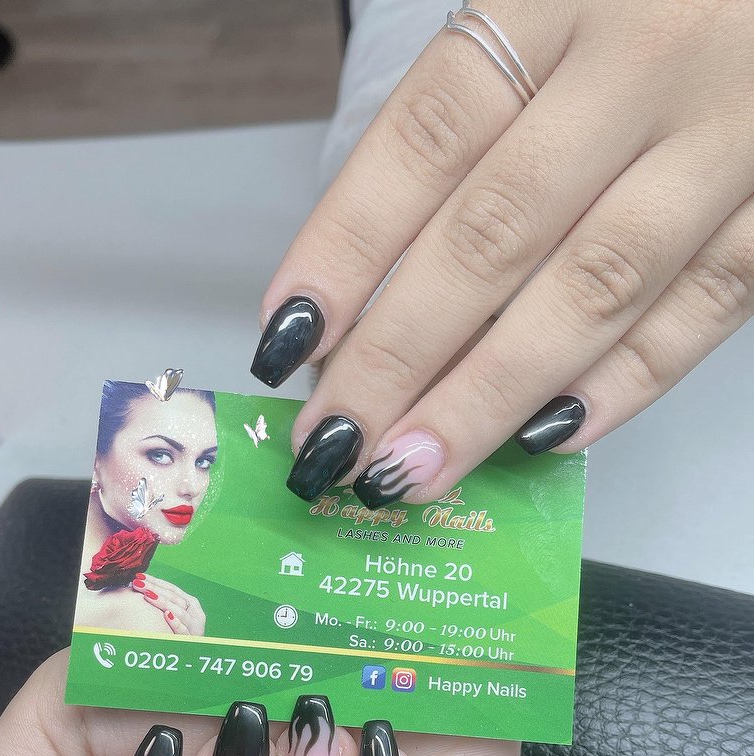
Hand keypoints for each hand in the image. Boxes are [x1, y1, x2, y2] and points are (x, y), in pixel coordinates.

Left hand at [132, 573, 206, 635]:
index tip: (140, 576)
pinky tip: (166, 615)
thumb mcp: (175, 617)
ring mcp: (194, 627)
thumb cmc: (177, 635)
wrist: (190, 655)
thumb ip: (165, 604)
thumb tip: (142, 588)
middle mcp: (195, 614)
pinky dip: (175, 622)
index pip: (172, 589)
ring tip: (147, 595)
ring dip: (163, 602)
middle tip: (137, 583)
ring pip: (179, 611)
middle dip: (155, 589)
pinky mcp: (191, 641)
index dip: (156, 582)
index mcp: (192, 605)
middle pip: (174, 598)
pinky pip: (183, 630)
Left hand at [251, 0, 753, 502]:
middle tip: (333, 442)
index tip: (287, 341)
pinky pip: (706, 306)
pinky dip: (625, 380)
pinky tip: (544, 438)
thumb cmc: (657, 3)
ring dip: (487, 395)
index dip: (346, 247)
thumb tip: (376, 292)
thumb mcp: (557, 8)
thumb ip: (477, 120)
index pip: (427, 137)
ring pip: (592, 287)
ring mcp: (732, 132)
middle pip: (493, 233)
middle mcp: (644, 59)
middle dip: (397, 356)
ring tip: (410, 468)